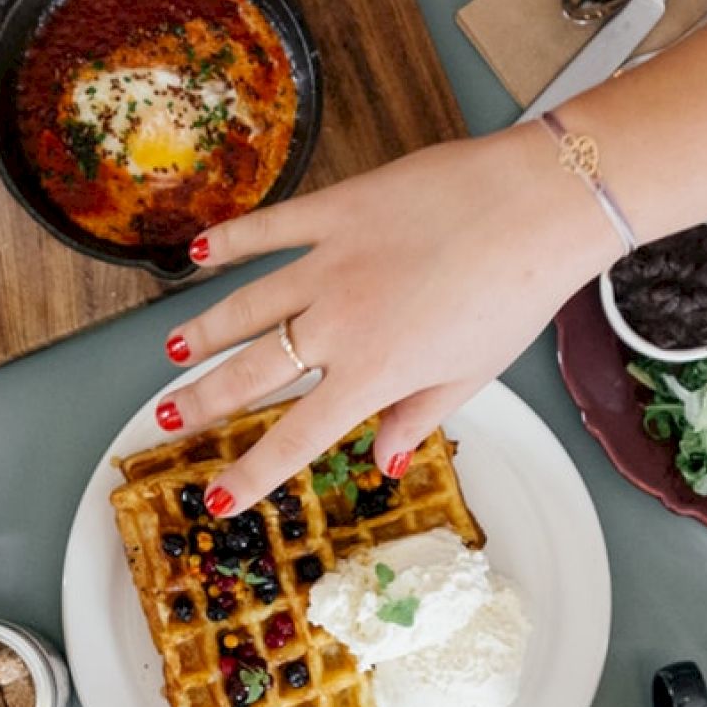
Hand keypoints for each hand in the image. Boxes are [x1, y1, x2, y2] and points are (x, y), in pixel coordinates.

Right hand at [158, 122, 617, 513]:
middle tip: (168, 418)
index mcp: (373, 375)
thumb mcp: (471, 375)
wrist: (538, 206)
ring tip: (171, 351)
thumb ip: (418, 417)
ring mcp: (330, 263)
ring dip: (203, 331)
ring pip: (246, 304)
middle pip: (251, 373)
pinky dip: (231, 240)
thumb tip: (386, 462)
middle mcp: (337, 325)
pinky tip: (199, 253)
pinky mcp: (338, 210)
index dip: (251, 474)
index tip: (217, 500)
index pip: (295, 437)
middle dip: (204, 401)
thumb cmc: (516, 295)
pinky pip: (271, 229)